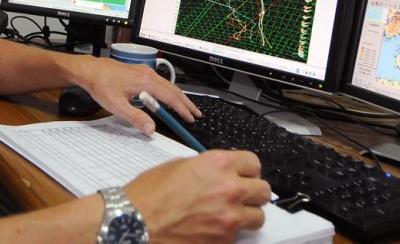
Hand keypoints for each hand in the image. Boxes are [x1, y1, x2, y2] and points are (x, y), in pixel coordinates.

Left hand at [77, 57, 200, 134]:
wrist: (90, 70)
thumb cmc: (101, 84)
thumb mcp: (117, 105)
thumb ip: (136, 118)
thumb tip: (151, 128)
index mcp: (145, 81)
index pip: (170, 97)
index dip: (182, 109)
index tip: (190, 118)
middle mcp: (148, 74)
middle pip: (173, 89)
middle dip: (185, 103)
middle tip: (195, 115)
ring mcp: (144, 72)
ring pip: (167, 85)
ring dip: (177, 97)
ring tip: (185, 108)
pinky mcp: (139, 72)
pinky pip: (160, 82)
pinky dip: (168, 92)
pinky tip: (167, 98)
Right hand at [125, 150, 270, 242]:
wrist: (135, 222)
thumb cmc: (150, 194)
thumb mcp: (180, 165)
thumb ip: (208, 167)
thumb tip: (222, 172)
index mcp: (218, 164)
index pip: (254, 163)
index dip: (248, 169)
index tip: (244, 174)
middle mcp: (229, 189)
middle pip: (264, 190)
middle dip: (253, 192)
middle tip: (241, 194)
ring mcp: (228, 218)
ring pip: (258, 216)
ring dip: (247, 214)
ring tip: (230, 213)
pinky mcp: (223, 241)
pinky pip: (239, 235)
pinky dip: (229, 232)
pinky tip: (213, 227)